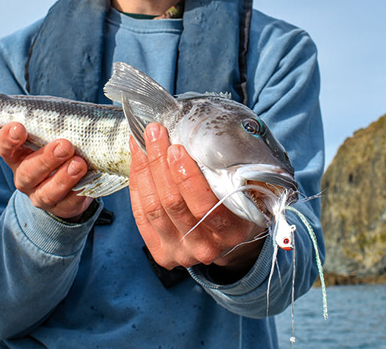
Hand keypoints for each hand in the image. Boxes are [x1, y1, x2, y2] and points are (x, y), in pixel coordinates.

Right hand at [0, 122, 93, 220]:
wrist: (68, 185)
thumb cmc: (57, 151)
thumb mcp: (51, 136)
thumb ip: (54, 125)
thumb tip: (71, 113)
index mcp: (17, 155)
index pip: (4, 147)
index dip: (8, 139)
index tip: (19, 127)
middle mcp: (25, 177)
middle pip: (28, 172)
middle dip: (46, 158)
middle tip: (64, 145)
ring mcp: (40, 195)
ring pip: (47, 192)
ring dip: (63, 177)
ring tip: (78, 164)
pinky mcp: (61, 208)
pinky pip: (68, 203)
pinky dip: (78, 193)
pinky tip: (86, 180)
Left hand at [129, 123, 265, 278]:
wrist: (228, 237)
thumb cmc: (238, 203)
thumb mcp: (248, 189)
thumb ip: (233, 171)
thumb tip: (204, 134)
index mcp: (231, 232)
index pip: (205, 206)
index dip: (186, 176)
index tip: (176, 147)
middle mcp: (206, 246)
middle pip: (173, 203)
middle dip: (159, 163)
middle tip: (154, 133)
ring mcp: (181, 252)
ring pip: (153, 208)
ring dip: (144, 170)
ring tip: (141, 141)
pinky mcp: (161, 253)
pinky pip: (141, 215)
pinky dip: (137, 184)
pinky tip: (137, 160)